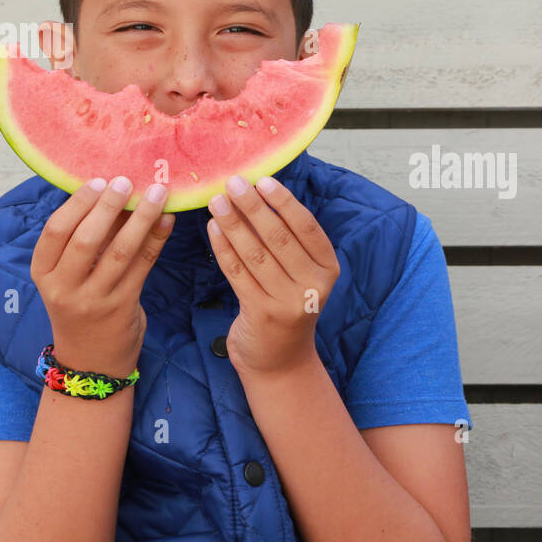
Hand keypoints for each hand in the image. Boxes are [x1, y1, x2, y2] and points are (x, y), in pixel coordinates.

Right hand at [31, 176, 173, 376]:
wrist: (91, 362)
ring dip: (141, 218)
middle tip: (127, 180)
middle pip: (85, 239)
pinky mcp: (123, 307)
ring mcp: (94, 300)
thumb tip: (111, 193)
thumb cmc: (80, 307)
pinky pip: (143, 266)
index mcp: (43, 275)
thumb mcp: (67, 279)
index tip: (97, 180)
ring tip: (157, 193)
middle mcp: (64, 288)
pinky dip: (156, 239)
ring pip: (119, 251)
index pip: (54, 232)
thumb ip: (83, 242)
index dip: (76, 204)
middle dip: (108, 206)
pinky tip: (167, 220)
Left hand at [206, 175, 340, 377]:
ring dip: (233, 224)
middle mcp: (313, 286)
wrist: (280, 361)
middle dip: (253, 207)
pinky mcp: (262, 313)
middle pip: (279, 237)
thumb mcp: (301, 276)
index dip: (284, 202)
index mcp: (328, 269)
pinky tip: (213, 229)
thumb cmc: (287, 306)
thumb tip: (259, 194)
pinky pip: (238, 273)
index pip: (307, 227)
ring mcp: (289, 302)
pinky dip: (223, 248)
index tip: (262, 180)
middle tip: (232, 183)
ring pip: (256, 253)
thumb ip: (290, 242)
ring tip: (216, 201)